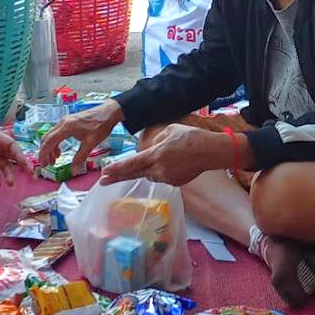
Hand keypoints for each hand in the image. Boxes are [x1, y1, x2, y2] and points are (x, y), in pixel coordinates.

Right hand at [37, 100, 123, 175]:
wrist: (108, 112)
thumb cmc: (100, 126)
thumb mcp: (90, 144)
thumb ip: (80, 158)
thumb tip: (74, 171)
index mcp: (66, 128)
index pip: (49, 142)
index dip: (44, 154)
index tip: (43, 164)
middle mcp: (63, 123)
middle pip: (47, 138)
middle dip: (45, 152)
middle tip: (47, 164)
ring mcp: (65, 121)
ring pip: (51, 135)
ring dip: (50, 148)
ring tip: (55, 160)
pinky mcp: (68, 121)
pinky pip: (57, 133)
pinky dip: (55, 143)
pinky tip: (60, 151)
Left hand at [100, 124, 232, 187]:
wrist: (212, 151)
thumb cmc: (191, 137)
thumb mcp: (169, 131)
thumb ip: (155, 141)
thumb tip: (149, 149)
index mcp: (156, 155)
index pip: (131, 163)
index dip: (116, 168)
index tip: (104, 173)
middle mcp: (159, 169)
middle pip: (134, 174)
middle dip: (117, 177)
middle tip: (102, 182)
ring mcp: (168, 178)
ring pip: (150, 174)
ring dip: (149, 168)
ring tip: (167, 156)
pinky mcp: (176, 183)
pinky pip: (162, 177)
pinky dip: (163, 170)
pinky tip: (175, 162)